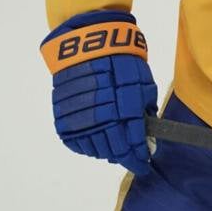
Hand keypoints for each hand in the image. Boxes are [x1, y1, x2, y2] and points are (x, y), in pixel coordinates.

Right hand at [40, 11, 157, 174]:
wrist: (88, 44)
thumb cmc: (122, 61)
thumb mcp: (142, 85)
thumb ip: (145, 113)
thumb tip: (147, 138)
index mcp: (125, 112)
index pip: (132, 148)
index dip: (139, 159)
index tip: (145, 165)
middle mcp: (102, 120)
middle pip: (113, 152)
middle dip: (125, 156)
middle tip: (131, 155)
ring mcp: (81, 121)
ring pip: (95, 149)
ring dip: (106, 152)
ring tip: (114, 147)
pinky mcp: (64, 118)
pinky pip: (76, 142)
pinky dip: (87, 146)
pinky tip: (96, 142)